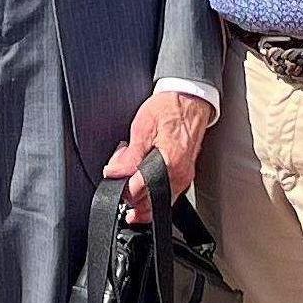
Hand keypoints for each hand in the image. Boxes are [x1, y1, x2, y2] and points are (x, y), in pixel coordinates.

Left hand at [104, 92, 213, 221]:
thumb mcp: (143, 127)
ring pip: (156, 202)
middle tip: (120, 172)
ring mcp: (183, 179)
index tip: (113, 178)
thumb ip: (129, 156)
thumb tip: (114, 173)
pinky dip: (150, 191)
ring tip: (130, 173)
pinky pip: (164, 194)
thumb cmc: (169, 108)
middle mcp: (179, 177)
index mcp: (169, 164)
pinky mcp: (184, 176)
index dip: (122, 188)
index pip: (140, 191)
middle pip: (148, 202)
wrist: (190, 100)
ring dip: (139, 195)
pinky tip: (142, 175)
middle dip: (129, 193)